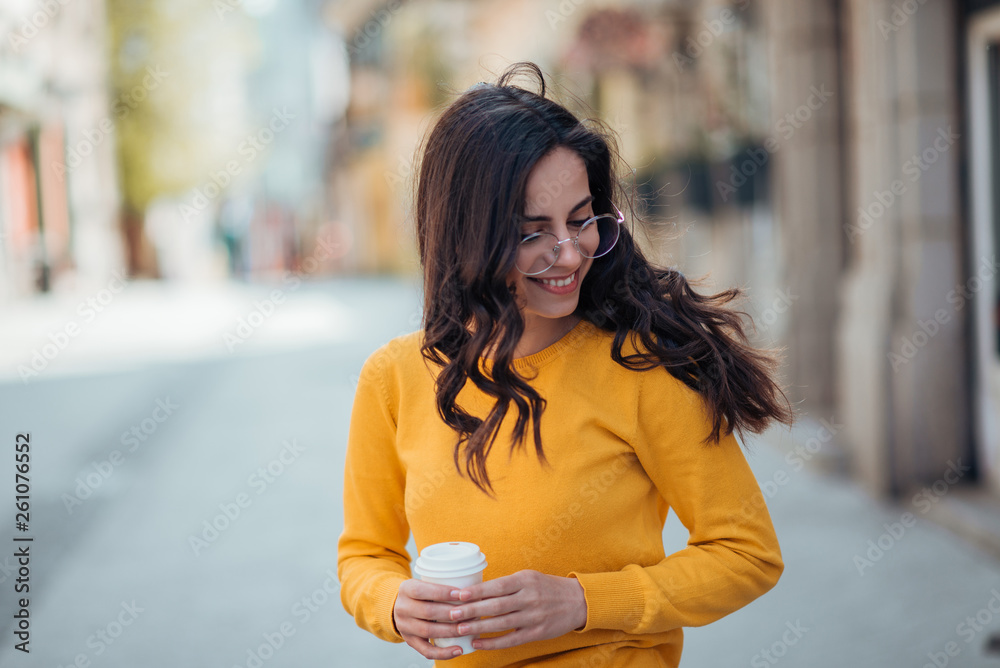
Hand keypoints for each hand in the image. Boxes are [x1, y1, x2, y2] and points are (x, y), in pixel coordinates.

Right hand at [392, 579, 467, 659]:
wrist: (402, 607)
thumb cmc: (422, 593)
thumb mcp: (424, 583)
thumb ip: (441, 583)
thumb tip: (471, 587)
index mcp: (406, 589)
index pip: (421, 590)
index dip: (442, 592)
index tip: (461, 594)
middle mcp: (402, 608)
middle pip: (427, 612)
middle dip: (450, 613)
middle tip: (469, 613)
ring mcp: (404, 627)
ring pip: (428, 631)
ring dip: (450, 631)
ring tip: (466, 629)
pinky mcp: (410, 641)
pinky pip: (427, 651)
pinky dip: (444, 653)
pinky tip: (459, 650)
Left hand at [448, 570, 587, 650]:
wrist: (577, 601)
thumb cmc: (547, 587)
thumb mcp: (528, 577)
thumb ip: (507, 584)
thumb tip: (476, 591)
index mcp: (525, 580)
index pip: (497, 585)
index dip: (477, 591)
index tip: (459, 595)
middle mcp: (529, 597)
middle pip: (496, 606)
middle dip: (472, 610)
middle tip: (452, 614)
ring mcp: (533, 616)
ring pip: (501, 624)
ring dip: (478, 628)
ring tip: (460, 629)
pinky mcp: (537, 633)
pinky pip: (511, 639)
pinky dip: (493, 643)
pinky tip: (478, 643)